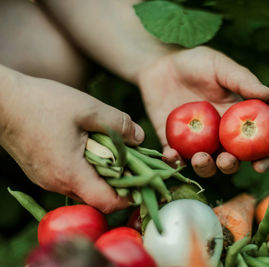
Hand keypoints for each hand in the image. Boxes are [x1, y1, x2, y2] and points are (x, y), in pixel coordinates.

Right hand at [0, 70, 143, 212]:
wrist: (2, 101)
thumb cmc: (43, 103)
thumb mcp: (88, 108)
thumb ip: (119, 124)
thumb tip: (140, 138)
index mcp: (70, 173)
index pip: (106, 202)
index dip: (129, 196)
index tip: (143, 180)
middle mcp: (57, 183)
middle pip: (98, 197)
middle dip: (120, 183)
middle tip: (135, 163)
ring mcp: (47, 180)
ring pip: (85, 188)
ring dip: (103, 175)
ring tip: (116, 154)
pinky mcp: (42, 172)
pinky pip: (72, 179)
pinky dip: (88, 170)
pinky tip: (94, 150)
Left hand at [137, 46, 268, 176]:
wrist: (161, 62)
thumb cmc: (196, 63)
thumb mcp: (221, 68)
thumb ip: (244, 82)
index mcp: (235, 121)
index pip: (253, 145)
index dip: (261, 158)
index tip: (260, 166)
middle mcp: (217, 136)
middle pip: (228, 160)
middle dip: (229, 166)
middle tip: (225, 160)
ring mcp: (195, 141)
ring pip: (204, 165)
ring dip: (204, 168)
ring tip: (200, 158)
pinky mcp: (172, 142)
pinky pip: (175, 158)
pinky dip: (174, 161)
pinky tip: (172, 154)